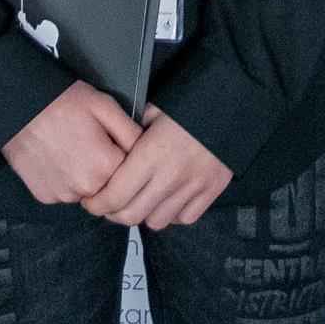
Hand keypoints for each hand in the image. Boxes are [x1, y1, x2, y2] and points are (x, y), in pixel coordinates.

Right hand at [1, 80, 141, 205]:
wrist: (20, 109)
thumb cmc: (63, 102)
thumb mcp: (105, 106)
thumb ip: (130, 132)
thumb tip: (146, 148)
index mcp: (105, 166)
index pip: (131, 173)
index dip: (125, 156)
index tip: (114, 142)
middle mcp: (85, 189)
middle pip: (109, 186)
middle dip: (107, 168)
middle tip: (93, 143)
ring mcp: (63, 196)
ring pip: (87, 192)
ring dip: (87, 177)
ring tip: (74, 148)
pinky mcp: (45, 197)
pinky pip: (65, 193)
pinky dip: (66, 180)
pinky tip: (60, 158)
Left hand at [82, 105, 233, 230]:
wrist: (234, 102)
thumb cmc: (191, 101)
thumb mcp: (155, 109)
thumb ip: (133, 130)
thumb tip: (114, 143)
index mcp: (151, 154)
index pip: (114, 195)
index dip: (96, 204)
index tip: (90, 201)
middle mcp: (170, 176)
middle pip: (131, 215)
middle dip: (113, 214)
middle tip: (109, 205)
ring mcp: (193, 187)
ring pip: (156, 222)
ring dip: (144, 214)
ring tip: (141, 201)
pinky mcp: (211, 191)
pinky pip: (184, 218)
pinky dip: (173, 214)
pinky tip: (168, 199)